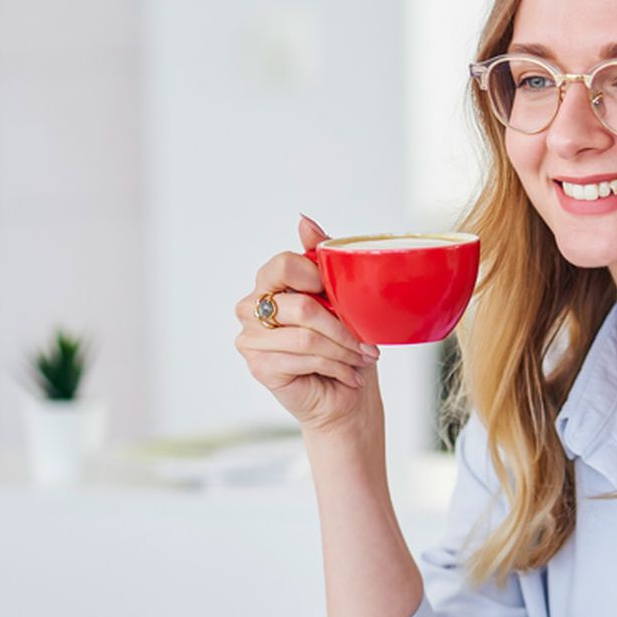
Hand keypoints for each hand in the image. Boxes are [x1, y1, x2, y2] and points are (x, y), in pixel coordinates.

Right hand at [232, 216, 380, 433]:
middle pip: (301, 305)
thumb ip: (319, 256)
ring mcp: (250, 337)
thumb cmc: (343, 346)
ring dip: (343, 350)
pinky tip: (347, 374)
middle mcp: (251, 307)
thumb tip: (303, 220)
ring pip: (306, 337)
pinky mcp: (257, 365)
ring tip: (361, 360)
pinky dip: (334, 367)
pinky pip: (302, 359)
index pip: (283, 264)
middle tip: (367, 342)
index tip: (342, 299)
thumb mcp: (339, 294)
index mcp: (268, 284)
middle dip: (343, 327)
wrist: (345, 396)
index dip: (318, 279)